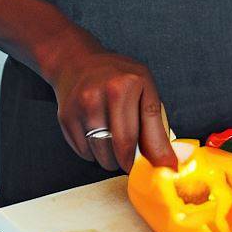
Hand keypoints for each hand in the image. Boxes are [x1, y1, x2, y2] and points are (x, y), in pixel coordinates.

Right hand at [49, 45, 176, 172]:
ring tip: (113, 141)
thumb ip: (154, 119)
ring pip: (102, 154)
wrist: (77, 62)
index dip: (157, 153)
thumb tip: (163, 156)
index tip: (165, 169)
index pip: (149, 129)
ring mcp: (84, 105)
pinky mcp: (67, 118)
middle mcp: (106, 93)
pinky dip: (94, 153)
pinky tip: (96, 135)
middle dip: (131, 161)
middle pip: (123, 146)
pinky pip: (85, 153)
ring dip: (111, 159)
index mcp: (130, 83)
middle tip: (134, 162)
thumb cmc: (116, 75)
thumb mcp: (143, 85)